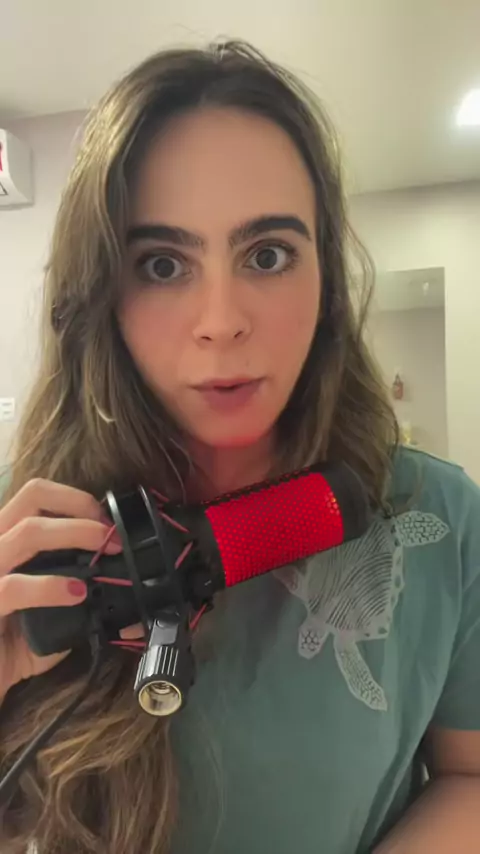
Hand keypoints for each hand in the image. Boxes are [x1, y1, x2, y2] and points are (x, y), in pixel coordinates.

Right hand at [0, 478, 137, 702]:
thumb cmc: (13, 640)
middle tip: (110, 531)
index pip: (37, 495)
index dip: (76, 499)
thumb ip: (78, 595)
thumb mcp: (49, 611)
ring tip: (106, 550)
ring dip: (75, 534)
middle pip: (32, 495)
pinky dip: (50, 586)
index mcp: (7, 537)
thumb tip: (126, 596)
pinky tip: (76, 592)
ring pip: (28, 531)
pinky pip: (14, 586)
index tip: (105, 519)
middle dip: (80, 506)